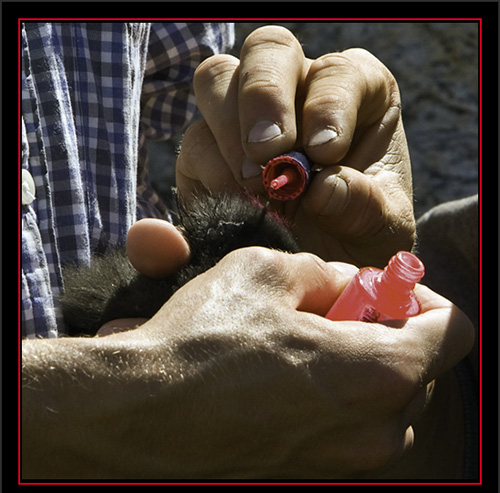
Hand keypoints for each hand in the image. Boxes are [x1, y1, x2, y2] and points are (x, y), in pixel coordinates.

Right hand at [139, 248, 472, 477]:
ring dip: (360, 363)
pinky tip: (285, 372)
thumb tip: (346, 283)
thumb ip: (324, 273)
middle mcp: (375, 430)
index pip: (453, 331)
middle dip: (387, 328)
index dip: (425, 297)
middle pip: (418, 366)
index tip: (388, 286)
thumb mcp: (265, 273)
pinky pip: (349, 427)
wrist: (140, 417)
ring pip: (384, 401)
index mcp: (378, 373)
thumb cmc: (202, 342)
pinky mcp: (312, 474)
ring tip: (305, 340)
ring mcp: (344, 461)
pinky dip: (335, 394)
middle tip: (337, 306)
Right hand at [176, 26, 414, 266]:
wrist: (312, 275)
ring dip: (231, 131)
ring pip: (217, 79)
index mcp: (354, 96)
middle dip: (265, 96)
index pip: (336, 70)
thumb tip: (324, 187)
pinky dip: (212, 172)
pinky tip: (240, 203)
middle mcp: (297, 92)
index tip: (325, 154)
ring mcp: (245, 117)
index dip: (328, 104)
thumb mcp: (380, 231)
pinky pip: (196, 142)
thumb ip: (364, 208)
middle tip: (270, 154)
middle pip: (268, 50)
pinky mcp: (208, 152)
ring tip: (254, 185)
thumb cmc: (357, 238)